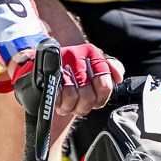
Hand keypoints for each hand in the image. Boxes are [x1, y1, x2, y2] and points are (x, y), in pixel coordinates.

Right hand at [5, 40, 123, 118]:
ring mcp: (60, 65)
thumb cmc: (73, 69)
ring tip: (68, 104)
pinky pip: (57, 98)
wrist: (42, 64)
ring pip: (73, 98)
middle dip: (84, 107)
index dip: (101, 98)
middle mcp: (77, 56)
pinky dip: (59, 104)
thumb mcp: (93, 65)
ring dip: (70, 107)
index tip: (97, 101)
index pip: (105, 83)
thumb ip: (110, 68)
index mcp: (92, 53)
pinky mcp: (47, 74)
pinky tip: (59, 101)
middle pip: (88, 96)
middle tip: (80, 106)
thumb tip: (118, 77)